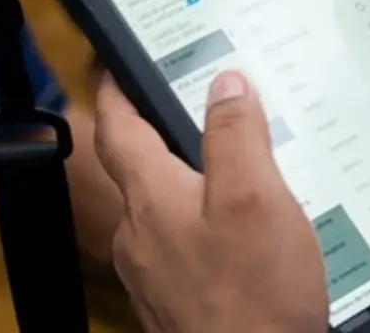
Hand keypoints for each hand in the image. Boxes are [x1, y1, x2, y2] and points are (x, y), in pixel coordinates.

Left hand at [95, 71, 327, 332]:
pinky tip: (239, 234)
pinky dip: (202, 226)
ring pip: (162, 211)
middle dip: (157, 135)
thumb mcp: (255, 197)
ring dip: (186, 183)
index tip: (115, 66)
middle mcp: (140, 236)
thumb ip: (236, 136)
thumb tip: (224, 83)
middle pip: (138, 170)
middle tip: (189, 105)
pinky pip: (181, 248)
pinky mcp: (176, 302)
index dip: (115, 91)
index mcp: (153, 199)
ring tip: (232, 168)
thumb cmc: (254, 293)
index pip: (118, 129)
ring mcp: (154, 274)